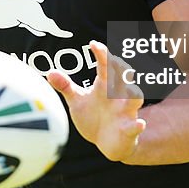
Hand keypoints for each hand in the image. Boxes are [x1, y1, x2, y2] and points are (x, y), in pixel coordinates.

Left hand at [46, 40, 145, 161]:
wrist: (106, 143)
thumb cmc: (93, 117)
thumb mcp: (77, 101)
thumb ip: (66, 87)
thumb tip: (50, 72)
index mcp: (105, 86)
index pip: (105, 66)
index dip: (101, 54)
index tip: (93, 44)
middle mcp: (118, 96)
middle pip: (124, 78)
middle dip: (122, 69)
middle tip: (115, 61)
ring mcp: (126, 112)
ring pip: (135, 99)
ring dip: (134, 94)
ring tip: (130, 90)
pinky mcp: (129, 130)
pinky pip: (135, 126)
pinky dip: (137, 125)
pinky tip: (139, 124)